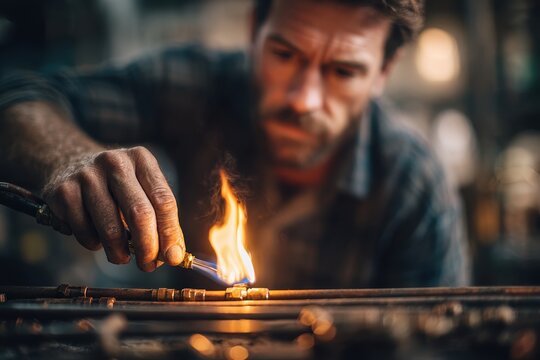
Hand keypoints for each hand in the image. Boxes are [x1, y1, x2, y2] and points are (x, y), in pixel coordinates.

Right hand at [42, 146, 184, 271]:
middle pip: (140, 214)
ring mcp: (87, 176)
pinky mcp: (63, 192)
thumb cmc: (115, 184)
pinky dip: (93, 244)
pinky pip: (84, 232)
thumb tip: (173, 254)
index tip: (173, 257)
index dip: (170, 233)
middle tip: (148, 265)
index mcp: (141, 159)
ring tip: (122, 257)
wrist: (68, 162)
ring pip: (110, 228)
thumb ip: (159, 217)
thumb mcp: (141, 187)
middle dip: (147, 247)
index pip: (163, 200)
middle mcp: (115, 162)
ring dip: (119, 252)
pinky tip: (96, 239)